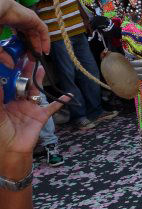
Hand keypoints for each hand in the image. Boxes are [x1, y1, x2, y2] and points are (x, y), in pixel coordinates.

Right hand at [0, 0, 49, 56]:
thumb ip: (2, 54)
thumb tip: (10, 65)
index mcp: (9, 23)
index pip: (18, 36)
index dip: (21, 47)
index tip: (21, 57)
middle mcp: (19, 21)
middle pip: (29, 36)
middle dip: (31, 48)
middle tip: (31, 59)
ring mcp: (27, 19)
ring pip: (36, 34)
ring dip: (38, 45)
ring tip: (38, 57)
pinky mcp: (34, 18)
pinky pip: (42, 30)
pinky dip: (45, 40)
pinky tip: (45, 51)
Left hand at [0, 59, 68, 175]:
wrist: (12, 152)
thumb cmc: (1, 133)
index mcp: (6, 101)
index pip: (9, 83)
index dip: (10, 72)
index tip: (12, 59)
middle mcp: (18, 102)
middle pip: (22, 83)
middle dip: (25, 71)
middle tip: (27, 56)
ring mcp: (31, 108)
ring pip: (35, 90)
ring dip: (39, 79)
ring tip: (41, 67)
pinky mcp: (41, 116)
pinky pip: (52, 107)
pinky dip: (61, 101)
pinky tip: (68, 95)